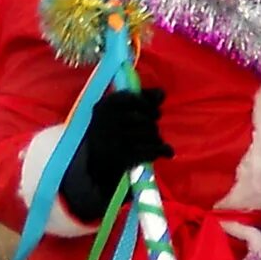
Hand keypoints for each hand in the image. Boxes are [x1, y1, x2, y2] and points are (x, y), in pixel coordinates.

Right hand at [61, 86, 169, 221]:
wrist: (93, 166)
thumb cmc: (109, 134)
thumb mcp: (118, 114)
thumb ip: (141, 100)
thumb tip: (161, 93)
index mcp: (103, 107)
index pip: (132, 98)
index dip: (147, 104)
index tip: (152, 111)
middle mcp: (106, 121)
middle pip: (143, 117)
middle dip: (151, 124)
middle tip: (152, 129)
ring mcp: (113, 140)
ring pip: (149, 134)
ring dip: (156, 138)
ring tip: (155, 141)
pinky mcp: (121, 158)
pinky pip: (149, 151)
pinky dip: (162, 151)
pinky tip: (168, 152)